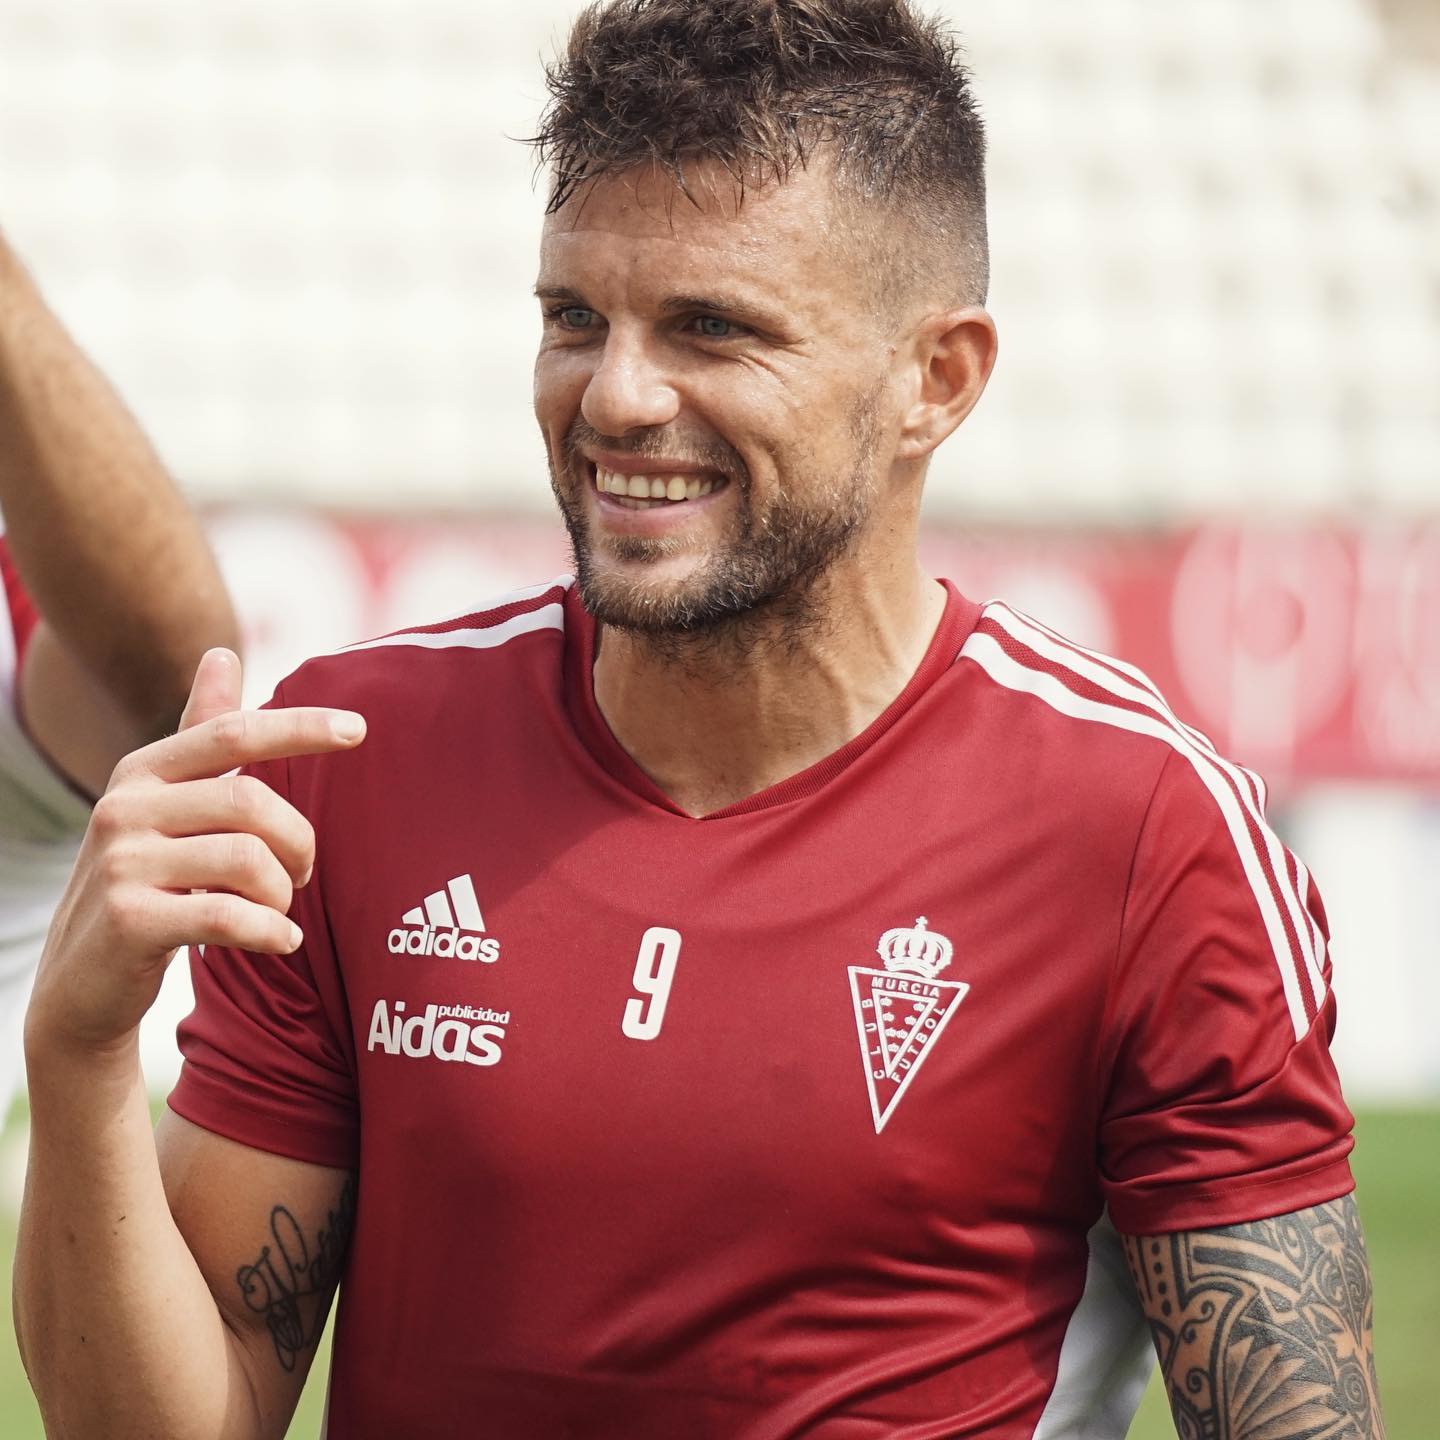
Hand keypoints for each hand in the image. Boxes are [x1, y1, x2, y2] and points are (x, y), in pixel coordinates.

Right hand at [24, 648, 364, 1056]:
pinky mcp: (127, 921)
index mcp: (143, 770)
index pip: (232, 732)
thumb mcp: (164, 804)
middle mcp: (124, 806)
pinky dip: (273, 931)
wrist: (78, 985)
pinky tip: (282, 940)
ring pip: (248, 861)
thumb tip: (222, 652)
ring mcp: (120, 864)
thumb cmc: (144, 884)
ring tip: (277, 911)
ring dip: (282, 894)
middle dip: (299, 842)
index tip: (360, 728)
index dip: (300, 727)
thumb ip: (200, 736)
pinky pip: (229, 916)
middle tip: (302, 873)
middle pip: (252, 802)